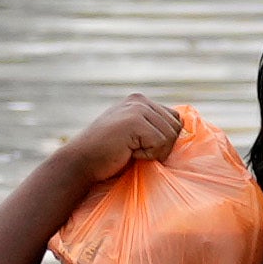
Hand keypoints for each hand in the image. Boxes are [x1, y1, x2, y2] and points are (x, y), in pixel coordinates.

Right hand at [53, 92, 187, 187]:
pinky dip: (147, 155)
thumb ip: (152, 127)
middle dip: (160, 146)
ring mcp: (137, 108)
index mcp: (139, 101)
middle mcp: (139, 100)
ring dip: (153, 152)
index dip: (163, 140)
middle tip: (133, 151)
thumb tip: (183, 128)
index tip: (138, 147)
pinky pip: (161, 143)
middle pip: (176, 127)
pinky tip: (127, 153)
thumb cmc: (106, 156)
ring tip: (128, 151)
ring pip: (170, 136)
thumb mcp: (133, 136)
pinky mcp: (135, 121)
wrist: (79, 163)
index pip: (174, 119)